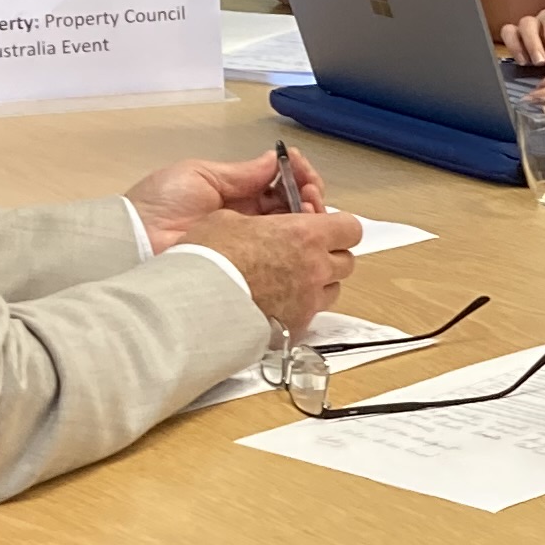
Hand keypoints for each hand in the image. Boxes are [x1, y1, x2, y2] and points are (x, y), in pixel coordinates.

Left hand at [130, 148, 323, 246]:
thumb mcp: (200, 175)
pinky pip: (284, 258)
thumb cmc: (161, 205)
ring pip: (295, 231)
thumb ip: (241, 172)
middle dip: (309, 195)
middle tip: (309, 193)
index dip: (297, 176)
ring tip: (308, 208)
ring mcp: (251, 247)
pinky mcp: (252, 271)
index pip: (279, 185)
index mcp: (236, 196)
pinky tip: (304, 232)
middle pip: (293, 208)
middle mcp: (248, 222)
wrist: (136, 244)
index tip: (301, 169)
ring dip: (310, 216)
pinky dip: (301, 245)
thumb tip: (277, 159)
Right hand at [188, 206, 361, 336]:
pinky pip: (311, 314)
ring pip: (332, 290)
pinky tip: (277, 302)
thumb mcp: (228, 218)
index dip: (337, 227)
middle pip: (345, 261)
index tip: (323, 228)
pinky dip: (300, 307)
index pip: (350, 228)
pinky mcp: (296, 325)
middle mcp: (315, 268)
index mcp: (305, 235)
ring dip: (319, 283)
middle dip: (329, 255)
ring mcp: (308, 300)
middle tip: (304, 253)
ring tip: (291, 280)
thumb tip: (260, 224)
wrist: (195, 301)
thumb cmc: (209, 257)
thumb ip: (260, 220)